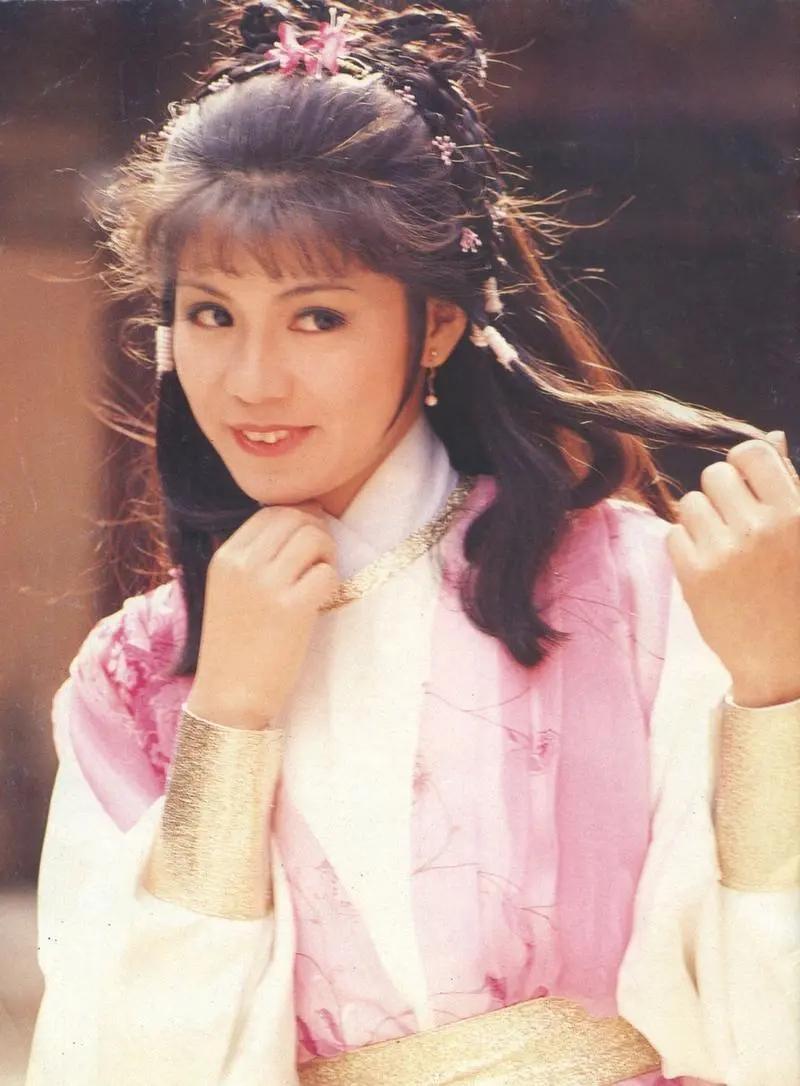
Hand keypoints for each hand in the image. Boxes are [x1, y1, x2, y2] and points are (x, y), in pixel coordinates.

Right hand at [186, 502, 339, 729]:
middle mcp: (242, 564)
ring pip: (314, 537)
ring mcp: (266, 585)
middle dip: (317, 532)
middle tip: (320, 560)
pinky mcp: (291, 609)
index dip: (299, 518)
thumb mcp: (228, 590)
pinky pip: (326, 573)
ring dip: (328, 554)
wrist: (228, 697)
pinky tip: (321, 601)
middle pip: (295, 517)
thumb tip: (301, 522)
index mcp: (225, 556)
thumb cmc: (234, 646)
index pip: (271, 511)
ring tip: (321, 579)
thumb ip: (254, 558)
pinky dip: (332, 583)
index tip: (308, 542)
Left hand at [666, 431, 799, 707]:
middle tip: (736, 523)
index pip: (750, 452)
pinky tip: (709, 565)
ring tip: (724, 546)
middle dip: (722, 493)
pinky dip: (686, 547)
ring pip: (690, 503)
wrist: (789, 663)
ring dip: (703, 519)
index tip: (748, 486)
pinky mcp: (696, 578)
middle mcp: (759, 528)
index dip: (744, 464)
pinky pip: (673, 535)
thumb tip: (767, 438)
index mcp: (795, 513)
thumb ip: (789, 485)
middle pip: (714, 474)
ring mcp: (725, 553)